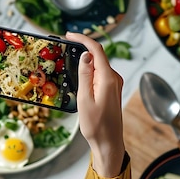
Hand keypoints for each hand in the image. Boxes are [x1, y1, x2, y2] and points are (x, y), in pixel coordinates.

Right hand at [65, 32, 125, 177]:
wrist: (109, 143)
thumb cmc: (95, 125)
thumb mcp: (85, 99)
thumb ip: (85, 75)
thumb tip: (86, 55)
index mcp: (107, 79)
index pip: (96, 50)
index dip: (83, 39)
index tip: (69, 35)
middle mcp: (114, 78)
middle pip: (98, 55)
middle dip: (82, 47)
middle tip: (65, 45)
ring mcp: (114, 84)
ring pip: (99, 64)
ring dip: (85, 59)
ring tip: (69, 59)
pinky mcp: (112, 90)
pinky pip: (100, 73)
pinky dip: (90, 69)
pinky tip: (79, 73)